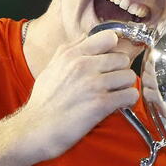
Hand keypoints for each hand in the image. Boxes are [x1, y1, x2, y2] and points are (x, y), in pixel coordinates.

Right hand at [21, 30, 138, 159]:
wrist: (35, 128)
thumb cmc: (43, 101)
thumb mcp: (51, 67)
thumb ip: (69, 50)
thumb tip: (86, 37)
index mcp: (71, 55)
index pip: (109, 37)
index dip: (113, 50)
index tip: (110, 62)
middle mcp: (83, 66)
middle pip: (122, 59)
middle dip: (120, 71)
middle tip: (113, 83)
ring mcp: (93, 84)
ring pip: (129, 76)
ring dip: (125, 87)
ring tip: (115, 94)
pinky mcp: (101, 104)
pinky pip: (130, 95)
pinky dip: (128, 101)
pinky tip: (118, 105)